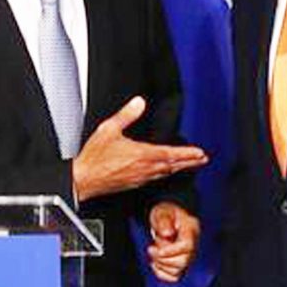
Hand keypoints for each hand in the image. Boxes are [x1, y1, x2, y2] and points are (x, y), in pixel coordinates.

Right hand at [72, 96, 207, 201]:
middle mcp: (144, 168)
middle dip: (189, 162)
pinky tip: (165, 171)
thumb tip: (139, 102)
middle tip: (202, 160)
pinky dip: (166, 173)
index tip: (200, 152)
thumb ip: (126, 115)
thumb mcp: (108, 129)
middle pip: (173, 166)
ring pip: (166, 173)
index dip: (187, 153)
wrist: (83, 180)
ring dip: (179, 168)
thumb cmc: (94, 158)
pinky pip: (155, 178)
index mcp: (141, 154)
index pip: (171, 154)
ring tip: (189, 165)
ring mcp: (140, 178)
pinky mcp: (134, 184)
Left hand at [147, 202, 199, 281]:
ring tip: (153, 253)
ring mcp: (188, 255)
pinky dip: (163, 273)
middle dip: (163, 258)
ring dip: (161, 265)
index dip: (171, 250)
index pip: (187, 245)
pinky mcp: (181, 263)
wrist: (165, 218)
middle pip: (184, 260)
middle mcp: (193, 243)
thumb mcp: (162, 211)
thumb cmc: (165, 214)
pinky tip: (155, 263)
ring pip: (179, 270)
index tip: (157, 249)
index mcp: (191, 228)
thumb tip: (167, 233)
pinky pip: (175, 276)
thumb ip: (163, 220)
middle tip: (151, 249)